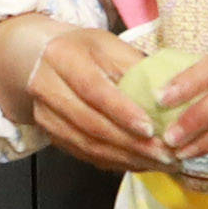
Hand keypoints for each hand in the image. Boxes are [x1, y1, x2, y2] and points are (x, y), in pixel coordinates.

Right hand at [4, 19, 171, 171]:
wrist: (39, 59)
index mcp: (63, 57)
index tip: (150, 129)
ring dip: (125, 158)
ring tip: (157, 162)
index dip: (122, 112)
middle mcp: (47, 87)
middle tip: (164, 154)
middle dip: (130, 143)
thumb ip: (133, 66)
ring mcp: (45, 115)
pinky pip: (85, 155)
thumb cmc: (82, 50)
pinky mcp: (51, 135)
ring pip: (87, 145)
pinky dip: (115, 162)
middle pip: (90, 124)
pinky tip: (139, 163)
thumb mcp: (108, 45)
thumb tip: (168, 93)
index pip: (93, 90)